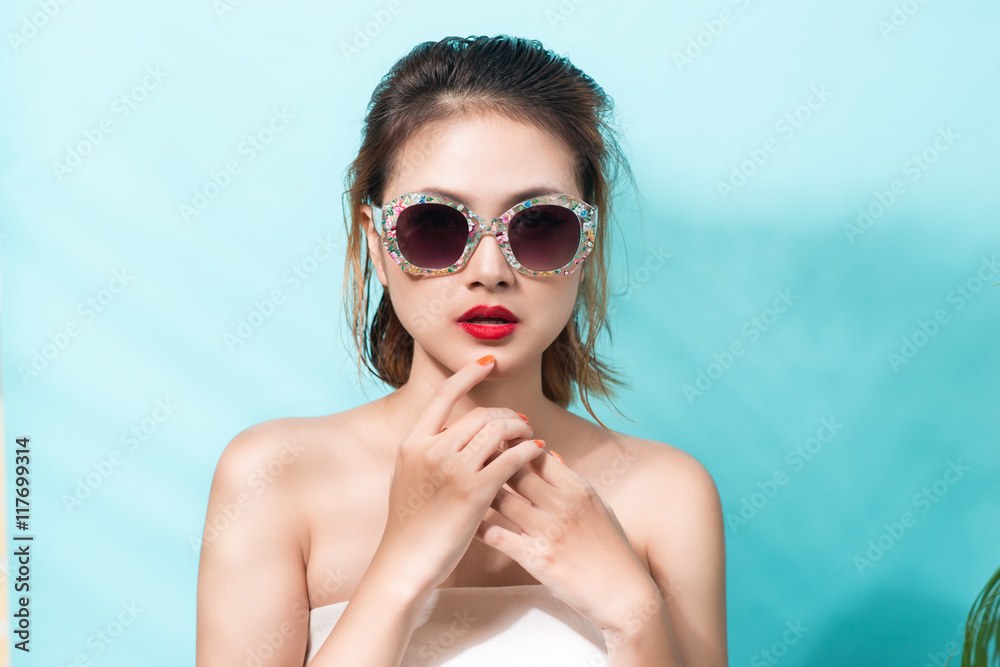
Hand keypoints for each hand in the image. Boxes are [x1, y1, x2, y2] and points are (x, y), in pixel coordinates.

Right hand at [371, 355, 546, 599]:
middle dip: (505, 414)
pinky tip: (537, 451)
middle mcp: (431, 450)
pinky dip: (528, 450)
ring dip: (519, 429)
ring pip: (498, 431)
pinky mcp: (474, 492)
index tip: (487, 363)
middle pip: (479, 414)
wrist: (406, 561)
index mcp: (412, 443)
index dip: (467, 375)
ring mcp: (452, 470)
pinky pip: (511, 459)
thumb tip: (453, 432)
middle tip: (520, 421)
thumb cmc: (409, 524)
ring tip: (530, 435)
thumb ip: (427, 451)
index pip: (443, 396)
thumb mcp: (407, 477)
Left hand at [475, 451, 662, 632]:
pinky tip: (468, 521)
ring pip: (503, 500)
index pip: (539, 456)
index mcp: (579, 489)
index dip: (515, 447)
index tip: (498, 444)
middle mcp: (563, 505)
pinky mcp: (537, 559)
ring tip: (464, 487)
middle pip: (516, 471)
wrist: (624, 595)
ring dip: (481, 492)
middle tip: (473, 460)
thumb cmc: (612, 550)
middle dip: (493, 463)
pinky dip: (479, 526)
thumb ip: (573, 484)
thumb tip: (551, 458)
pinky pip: (498, 536)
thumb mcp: (599, 508)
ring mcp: (549, 532)